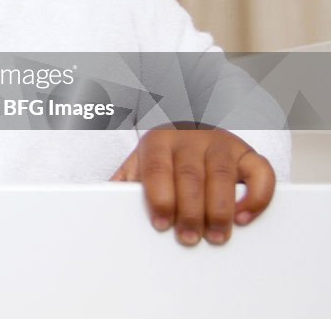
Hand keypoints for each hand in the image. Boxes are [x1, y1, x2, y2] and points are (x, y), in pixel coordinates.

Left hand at [110, 126, 274, 245]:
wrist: (189, 125)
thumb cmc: (163, 155)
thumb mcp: (139, 162)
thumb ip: (125, 182)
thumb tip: (103, 205)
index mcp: (158, 140)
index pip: (157, 168)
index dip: (159, 197)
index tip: (160, 224)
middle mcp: (190, 138)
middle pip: (190, 176)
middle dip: (189, 211)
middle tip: (187, 238)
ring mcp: (221, 144)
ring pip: (222, 176)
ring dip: (219, 210)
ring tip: (215, 236)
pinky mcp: (247, 153)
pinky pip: (260, 172)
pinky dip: (255, 197)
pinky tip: (244, 217)